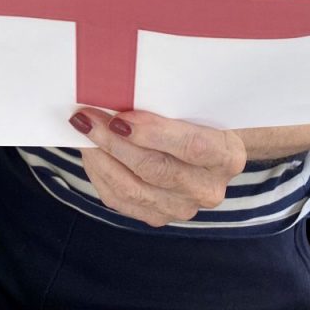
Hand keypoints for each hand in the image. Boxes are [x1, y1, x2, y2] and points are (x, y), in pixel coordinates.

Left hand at [69, 108, 246, 227]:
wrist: (209, 149)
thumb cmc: (198, 117)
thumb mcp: (197, 105)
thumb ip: (172, 104)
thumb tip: (123, 92)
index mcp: (227, 155)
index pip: (191, 146)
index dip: (154, 133)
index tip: (121, 117)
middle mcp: (208, 188)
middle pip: (156, 169)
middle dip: (114, 141)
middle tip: (87, 117)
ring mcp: (183, 208)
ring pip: (133, 188)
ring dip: (101, 158)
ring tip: (82, 131)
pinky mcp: (158, 217)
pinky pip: (122, 200)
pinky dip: (101, 174)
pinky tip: (91, 152)